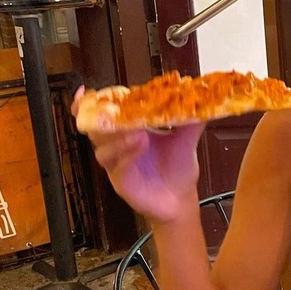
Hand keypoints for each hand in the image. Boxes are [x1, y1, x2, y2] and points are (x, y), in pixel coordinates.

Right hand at [71, 86, 204, 222]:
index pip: (104, 112)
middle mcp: (118, 143)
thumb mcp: (186, 138)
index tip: (89, 91)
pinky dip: (125, 154)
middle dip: (101, 116)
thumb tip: (202, 97)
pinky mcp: (120, 181)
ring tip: (137, 133)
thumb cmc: (178, 166)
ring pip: (102, 147)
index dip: (93, 102)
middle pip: (96, 127)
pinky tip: (139, 145)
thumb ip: (192, 118)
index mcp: (129, 128)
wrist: (182, 198)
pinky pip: (116, 166)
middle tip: (114, 108)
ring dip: (117, 137)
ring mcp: (117, 162)